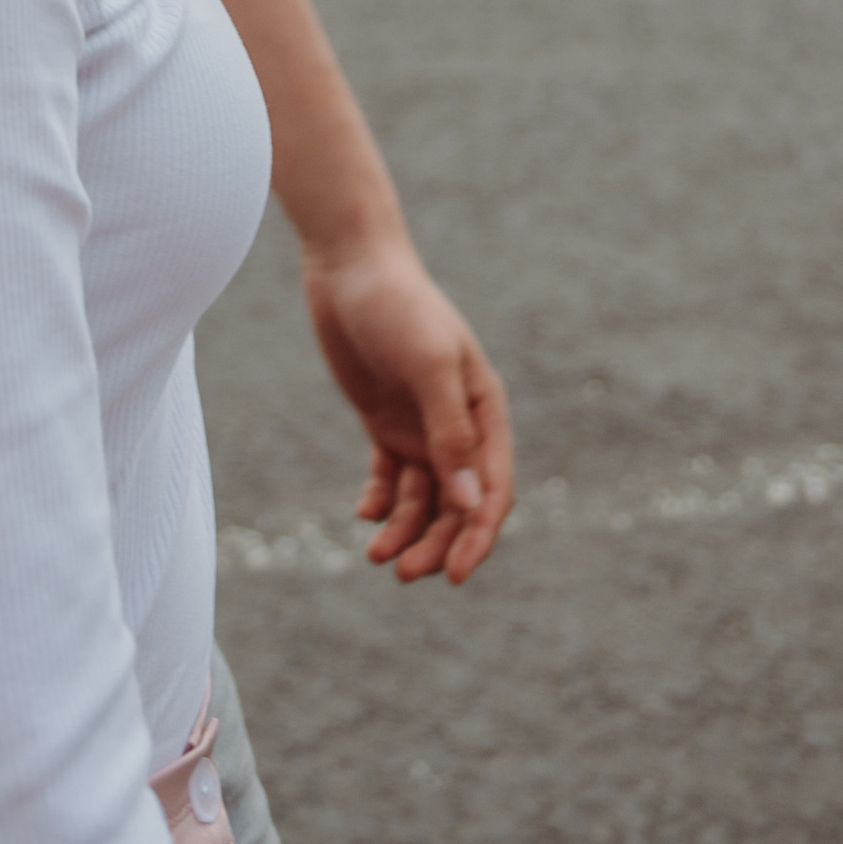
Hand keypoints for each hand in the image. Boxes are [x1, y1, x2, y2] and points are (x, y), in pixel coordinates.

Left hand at [303, 233, 513, 585]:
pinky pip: (390, 477)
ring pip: (422, 498)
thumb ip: (450, 434)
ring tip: (375, 555)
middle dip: (436, 543)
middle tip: (403, 572)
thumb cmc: (398, 306)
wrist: (351, 266)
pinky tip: (364, 514)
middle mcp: (458, 424)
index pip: (492, 490)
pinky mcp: (384, 420)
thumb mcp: (428, 366)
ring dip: (405, 530)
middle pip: (456, 504)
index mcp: (485, 411)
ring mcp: (420, 424)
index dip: (478, 537)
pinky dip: (381, 501)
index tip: (456, 577)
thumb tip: (470, 504)